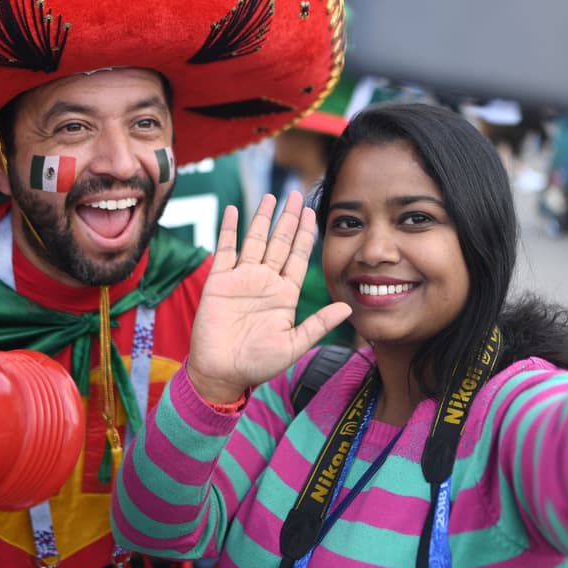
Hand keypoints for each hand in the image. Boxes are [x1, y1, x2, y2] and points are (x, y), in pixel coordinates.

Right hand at [187, 191, 351, 401]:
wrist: (221, 373)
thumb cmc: (258, 364)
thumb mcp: (293, 345)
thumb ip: (318, 325)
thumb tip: (347, 309)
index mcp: (285, 294)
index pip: (298, 257)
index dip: (306, 235)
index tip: (313, 214)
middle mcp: (265, 282)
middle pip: (279, 242)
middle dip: (289, 219)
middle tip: (297, 194)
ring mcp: (241, 279)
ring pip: (255, 240)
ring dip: (262, 218)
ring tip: (271, 196)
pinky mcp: (219, 281)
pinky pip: (225, 249)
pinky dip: (229, 229)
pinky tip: (234, 210)